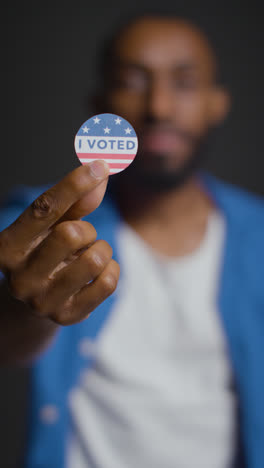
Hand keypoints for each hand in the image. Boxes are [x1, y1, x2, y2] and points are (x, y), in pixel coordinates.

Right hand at [0, 161, 119, 325]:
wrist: (35, 302)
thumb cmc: (45, 253)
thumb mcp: (52, 225)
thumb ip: (75, 200)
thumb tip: (101, 170)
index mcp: (7, 247)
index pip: (43, 209)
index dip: (74, 184)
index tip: (100, 165)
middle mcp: (19, 277)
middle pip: (71, 234)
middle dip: (86, 230)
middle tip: (81, 238)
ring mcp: (42, 301)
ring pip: (95, 259)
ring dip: (101, 250)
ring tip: (88, 257)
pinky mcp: (67, 317)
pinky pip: (109, 282)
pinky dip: (111, 270)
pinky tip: (98, 273)